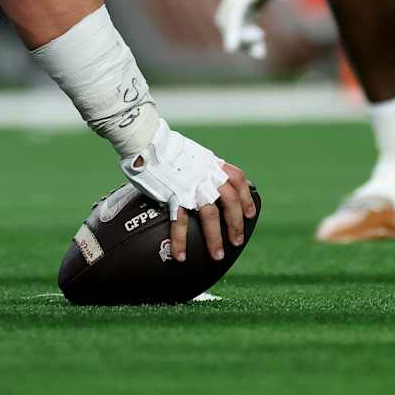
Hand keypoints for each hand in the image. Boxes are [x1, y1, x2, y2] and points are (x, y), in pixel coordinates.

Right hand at [121, 121, 256, 262]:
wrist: (145, 139)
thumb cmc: (163, 146)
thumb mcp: (191, 153)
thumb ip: (200, 166)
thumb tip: (202, 175)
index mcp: (211, 163)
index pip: (238, 179)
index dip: (246, 197)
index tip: (249, 214)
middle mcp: (206, 174)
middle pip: (230, 202)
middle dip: (235, 224)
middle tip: (237, 241)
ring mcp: (190, 184)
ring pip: (210, 215)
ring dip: (215, 238)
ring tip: (217, 255)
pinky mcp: (172, 193)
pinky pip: (179, 222)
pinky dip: (180, 241)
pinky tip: (180, 255)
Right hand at [215, 0, 306, 58]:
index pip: (235, 10)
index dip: (233, 29)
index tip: (232, 47)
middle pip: (227, 19)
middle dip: (239, 36)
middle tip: (260, 50)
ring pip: (231, 22)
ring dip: (242, 39)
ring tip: (261, 52)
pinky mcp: (245, 2)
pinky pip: (239, 22)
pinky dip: (247, 36)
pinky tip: (262, 47)